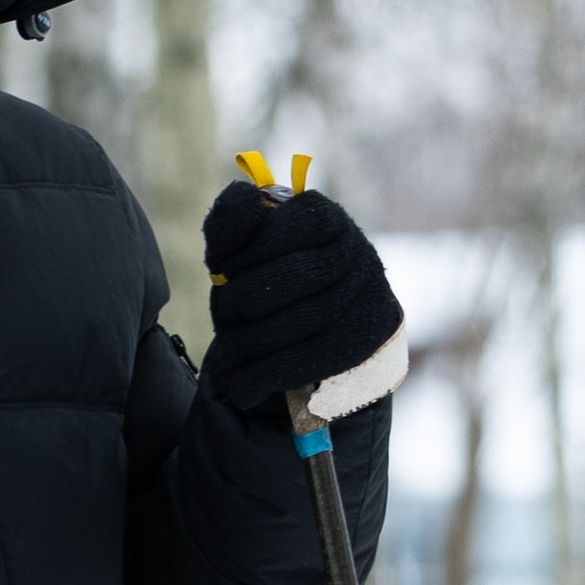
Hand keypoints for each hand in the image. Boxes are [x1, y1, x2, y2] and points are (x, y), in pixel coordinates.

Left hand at [199, 182, 404, 420]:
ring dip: (246, 344)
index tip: (225, 271)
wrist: (326, 333)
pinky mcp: (357, 341)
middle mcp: (352, 251)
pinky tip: (239, 387)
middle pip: (280, 282)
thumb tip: (244, 197)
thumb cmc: (275, 283)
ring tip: (229, 352)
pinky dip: (259, 379)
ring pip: (289, 325)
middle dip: (238, 303)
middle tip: (225, 314)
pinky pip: (300, 362)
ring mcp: (360, 297)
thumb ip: (232, 222)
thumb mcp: (246, 251)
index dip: (239, 257)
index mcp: (322, 216)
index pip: (277, 228)